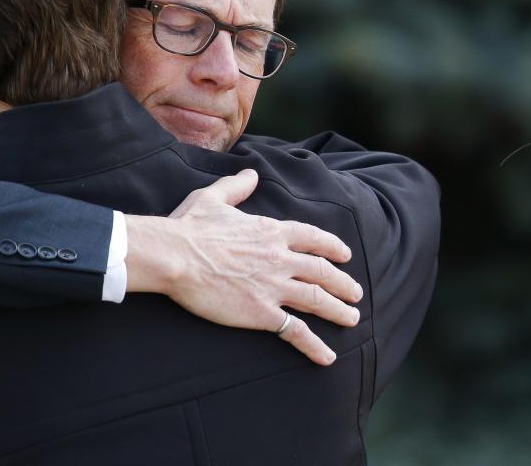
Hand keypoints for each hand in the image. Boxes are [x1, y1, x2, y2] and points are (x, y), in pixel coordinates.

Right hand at [125, 169, 362, 365]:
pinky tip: (327, 357)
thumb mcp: (213, 198)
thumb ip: (236, 187)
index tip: (345, 255)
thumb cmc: (189, 227)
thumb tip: (251, 174)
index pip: (313, 238)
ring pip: (318, 300)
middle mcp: (279, 258)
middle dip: (344, 283)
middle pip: (323, 272)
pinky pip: (296, 331)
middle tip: (355, 292)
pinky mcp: (261, 312)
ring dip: (339, 311)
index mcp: (270, 231)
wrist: (175, 256)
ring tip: (351, 319)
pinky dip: (314, 345)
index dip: (333, 247)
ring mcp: (273, 287)